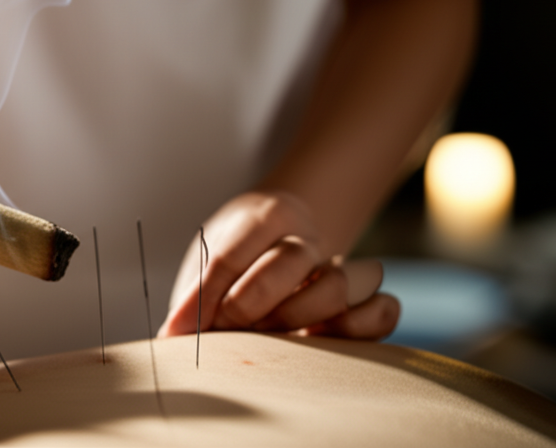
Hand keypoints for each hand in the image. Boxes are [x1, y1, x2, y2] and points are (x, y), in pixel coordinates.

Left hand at [158, 191, 398, 339]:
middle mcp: (308, 237)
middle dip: (250, 303)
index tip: (180, 329)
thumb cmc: (235, 260)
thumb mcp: (206, 261)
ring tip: (267, 338)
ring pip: (340, 283)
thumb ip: (195, 296)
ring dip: (298, 318)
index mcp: (267, 214)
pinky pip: (383, 309)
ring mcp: (342, 265)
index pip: (232, 253)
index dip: (204, 297)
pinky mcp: (367, 299)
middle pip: (290, 262)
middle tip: (226, 328)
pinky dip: (357, 328)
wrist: (280, 244)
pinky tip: (316, 341)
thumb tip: (171, 337)